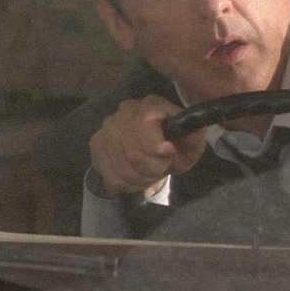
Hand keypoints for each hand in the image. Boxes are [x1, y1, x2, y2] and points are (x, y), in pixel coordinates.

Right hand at [87, 95, 204, 196]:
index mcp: (150, 106)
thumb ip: (193, 136)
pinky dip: (125, 184)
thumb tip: (191, 131)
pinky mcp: (96, 145)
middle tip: (162, 169)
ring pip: (121, 168)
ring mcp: (107, 129)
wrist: (156, 141)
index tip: (169, 153)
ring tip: (149, 175)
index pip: (144, 126)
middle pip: (133, 154)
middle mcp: (124, 113)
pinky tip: (135, 178)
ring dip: (140, 180)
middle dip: (152, 170)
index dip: (156, 147)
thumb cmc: (176, 142)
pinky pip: (109, 175)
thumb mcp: (191, 140)